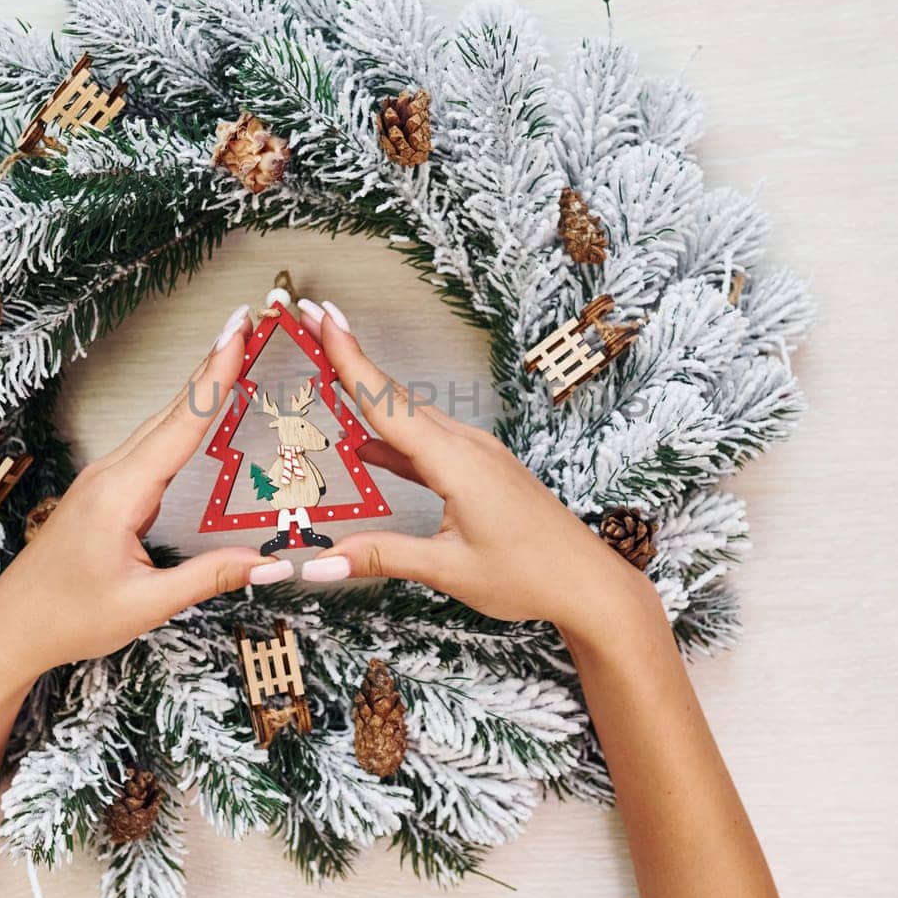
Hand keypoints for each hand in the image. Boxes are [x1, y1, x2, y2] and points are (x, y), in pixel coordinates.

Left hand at [0, 305, 289, 686]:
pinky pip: (152, 443)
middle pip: (172, 410)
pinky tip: (199, 409)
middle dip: (212, 363)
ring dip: (198, 385)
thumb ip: (208, 577)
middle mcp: (111, 474)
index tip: (238, 333)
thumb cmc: (68, 618)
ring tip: (234, 351)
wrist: (10, 628)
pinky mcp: (105, 491)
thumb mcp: (145, 605)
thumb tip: (269, 562)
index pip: (181, 424)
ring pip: (161, 423)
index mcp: (121, 493)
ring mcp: (104, 479)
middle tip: (249, 321)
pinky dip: (182, 416)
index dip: (215, 376)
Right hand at [291, 299, 662, 639]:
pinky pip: (429, 443)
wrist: (588, 583)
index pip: (385, 402)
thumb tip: (319, 563)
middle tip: (310, 320)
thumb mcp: (448, 569)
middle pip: (394, 395)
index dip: (348, 357)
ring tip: (331, 367)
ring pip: (411, 417)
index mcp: (455, 461)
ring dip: (369, 392)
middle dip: (349, 356)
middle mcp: (466, 446)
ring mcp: (477, 454)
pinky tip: (367, 446)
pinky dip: (394, 437)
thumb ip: (382, 557)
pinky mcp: (482, 469)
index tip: (320, 315)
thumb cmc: (529, 576)